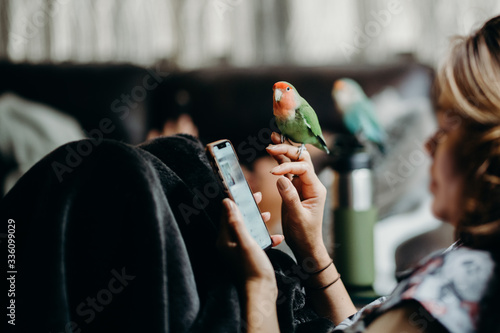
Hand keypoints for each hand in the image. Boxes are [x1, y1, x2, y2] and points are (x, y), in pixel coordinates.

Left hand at [216, 194, 282, 287]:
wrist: (261, 292)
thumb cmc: (252, 268)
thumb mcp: (245, 242)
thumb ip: (236, 222)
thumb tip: (226, 202)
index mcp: (224, 240)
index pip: (227, 214)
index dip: (236, 200)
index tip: (246, 191)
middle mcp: (229, 244)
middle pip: (237, 219)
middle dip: (248, 209)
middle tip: (258, 197)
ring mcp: (238, 251)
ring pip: (247, 229)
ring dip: (258, 221)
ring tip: (268, 215)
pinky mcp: (248, 256)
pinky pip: (255, 241)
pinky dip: (265, 237)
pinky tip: (277, 238)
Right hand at [266, 132, 328, 262]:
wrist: (305, 245)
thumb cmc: (304, 234)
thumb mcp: (297, 217)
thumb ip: (290, 197)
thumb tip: (280, 179)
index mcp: (316, 189)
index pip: (303, 169)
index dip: (288, 166)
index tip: (273, 173)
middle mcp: (311, 184)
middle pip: (301, 159)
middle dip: (287, 150)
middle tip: (271, 143)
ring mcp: (302, 185)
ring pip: (294, 162)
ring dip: (283, 150)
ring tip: (272, 137)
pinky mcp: (293, 188)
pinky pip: (287, 171)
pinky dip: (279, 160)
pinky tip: (272, 151)